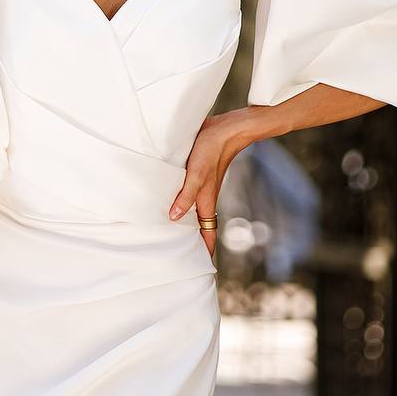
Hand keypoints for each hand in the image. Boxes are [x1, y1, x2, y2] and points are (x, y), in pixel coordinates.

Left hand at [168, 108, 256, 254]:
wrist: (228, 128)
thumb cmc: (212, 150)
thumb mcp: (195, 174)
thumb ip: (185, 196)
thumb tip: (173, 218)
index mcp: (206, 201)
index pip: (207, 233)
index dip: (204, 250)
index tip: (198, 267)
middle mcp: (205, 197)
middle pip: (199, 226)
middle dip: (191, 240)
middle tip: (175, 254)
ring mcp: (202, 186)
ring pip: (193, 211)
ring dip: (184, 222)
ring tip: (168, 232)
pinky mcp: (198, 174)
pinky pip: (188, 195)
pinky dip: (181, 203)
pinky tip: (168, 200)